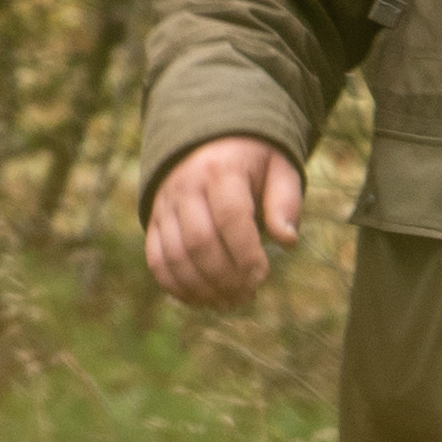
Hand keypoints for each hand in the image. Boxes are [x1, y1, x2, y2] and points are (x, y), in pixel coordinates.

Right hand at [142, 133, 302, 305]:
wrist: (210, 138)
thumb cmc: (253, 159)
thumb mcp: (279, 167)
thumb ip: (285, 201)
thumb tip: (287, 241)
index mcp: (222, 169)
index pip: (230, 217)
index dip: (245, 254)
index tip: (262, 278)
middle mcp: (186, 186)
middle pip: (200, 241)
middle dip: (224, 277)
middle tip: (247, 297)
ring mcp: (165, 204)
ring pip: (174, 255)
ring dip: (201, 288)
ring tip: (228, 303)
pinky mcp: (154, 220)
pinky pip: (156, 259)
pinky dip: (175, 286)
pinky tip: (201, 300)